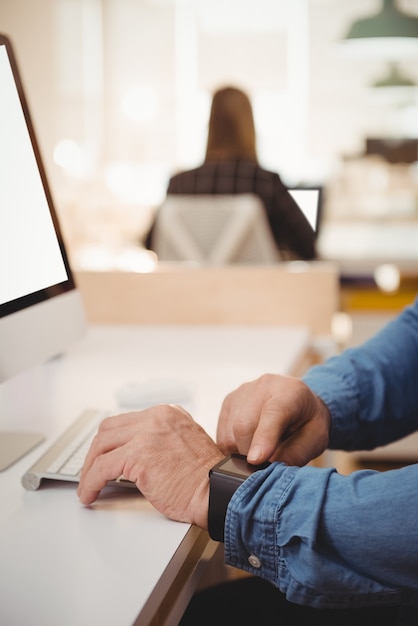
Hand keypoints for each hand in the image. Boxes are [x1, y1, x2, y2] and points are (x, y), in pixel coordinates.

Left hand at [77, 404, 223, 528]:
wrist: (218, 491)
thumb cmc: (206, 478)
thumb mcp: (185, 443)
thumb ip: (162, 439)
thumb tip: (134, 454)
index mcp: (167, 413)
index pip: (126, 421)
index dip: (110, 442)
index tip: (102, 456)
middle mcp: (156, 417)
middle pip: (109, 429)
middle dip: (95, 453)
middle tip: (91, 472)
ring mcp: (147, 434)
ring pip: (101, 446)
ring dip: (89, 468)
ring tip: (88, 485)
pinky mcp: (139, 455)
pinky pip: (101, 468)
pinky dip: (90, 482)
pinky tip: (90, 494)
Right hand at [217, 374, 330, 465]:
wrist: (299, 401)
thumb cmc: (308, 423)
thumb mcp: (315, 440)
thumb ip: (295, 453)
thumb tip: (267, 467)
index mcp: (290, 392)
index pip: (273, 412)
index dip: (264, 437)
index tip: (256, 460)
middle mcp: (262, 386)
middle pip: (244, 425)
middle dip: (251, 454)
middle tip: (265, 463)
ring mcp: (241, 392)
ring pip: (229, 433)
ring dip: (240, 452)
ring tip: (260, 451)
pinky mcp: (228, 401)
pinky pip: (222, 434)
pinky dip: (232, 447)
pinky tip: (248, 445)